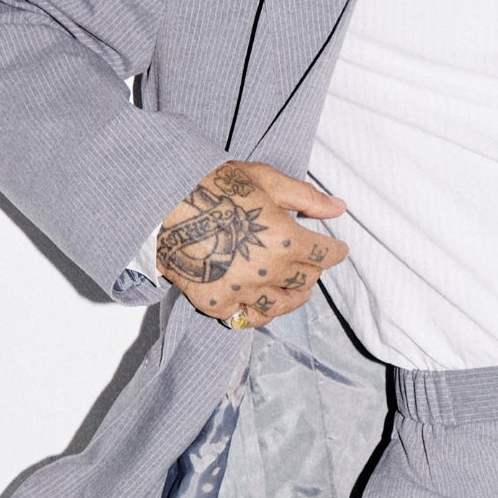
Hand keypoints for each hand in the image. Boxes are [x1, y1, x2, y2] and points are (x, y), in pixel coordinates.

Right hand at [156, 162, 348, 326]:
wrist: (158, 201)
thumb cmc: (211, 183)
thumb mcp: (264, 179)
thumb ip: (306, 197)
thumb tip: (339, 208)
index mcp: (284, 237)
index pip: (325, 255)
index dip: (335, 251)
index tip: (337, 249)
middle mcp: (266, 269)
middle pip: (306, 280)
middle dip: (312, 270)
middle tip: (309, 263)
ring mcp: (240, 290)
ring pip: (281, 306)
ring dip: (292, 297)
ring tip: (293, 290)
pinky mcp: (215, 302)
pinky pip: (245, 319)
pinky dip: (256, 313)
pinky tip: (259, 303)